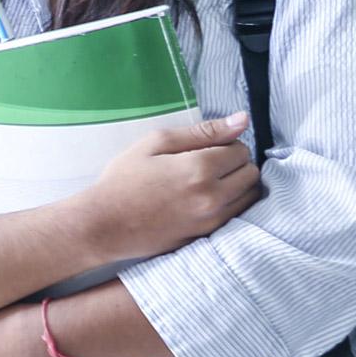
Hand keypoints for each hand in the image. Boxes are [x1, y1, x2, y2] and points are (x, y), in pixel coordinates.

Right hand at [68, 112, 260, 263]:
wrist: (105, 224)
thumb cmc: (125, 178)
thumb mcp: (157, 142)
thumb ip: (204, 131)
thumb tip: (243, 119)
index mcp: (201, 168)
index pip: (241, 149)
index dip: (227, 143)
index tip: (207, 146)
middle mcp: (213, 196)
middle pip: (251, 173)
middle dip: (236, 163)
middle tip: (209, 162)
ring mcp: (212, 220)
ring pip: (250, 196)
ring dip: (238, 184)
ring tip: (210, 181)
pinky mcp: (208, 237)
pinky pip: (238, 216)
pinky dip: (232, 204)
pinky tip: (207, 199)